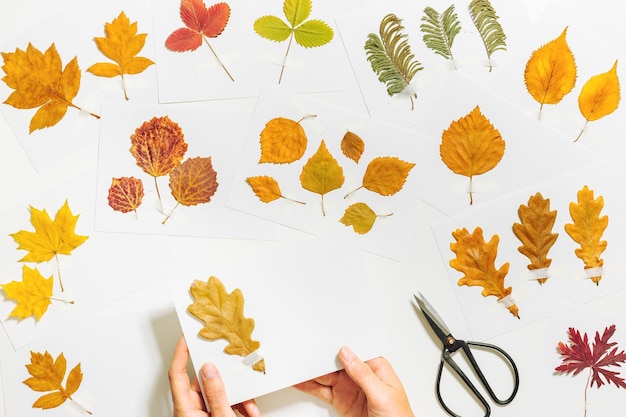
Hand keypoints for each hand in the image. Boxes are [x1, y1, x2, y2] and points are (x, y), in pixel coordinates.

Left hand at [168, 336, 261, 416]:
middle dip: (224, 380)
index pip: (177, 375)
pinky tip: (250, 412)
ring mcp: (204, 415)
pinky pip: (227, 405)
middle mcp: (192, 411)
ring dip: (238, 399)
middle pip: (205, 384)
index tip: (186, 338)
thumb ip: (216, 394)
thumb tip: (210, 370)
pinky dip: (241, 407)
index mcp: (185, 410)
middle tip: (233, 369)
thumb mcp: (221, 416)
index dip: (180, 354)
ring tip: (248, 406)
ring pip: (220, 394)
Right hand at [294, 346, 413, 416]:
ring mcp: (349, 388)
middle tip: (304, 353)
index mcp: (375, 368)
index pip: (352, 351)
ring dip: (312, 371)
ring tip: (298, 365)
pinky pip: (322, 390)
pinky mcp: (341, 401)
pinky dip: (310, 386)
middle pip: (335, 362)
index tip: (322, 341)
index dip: (337, 345)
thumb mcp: (382, 393)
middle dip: (320, 357)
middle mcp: (361, 376)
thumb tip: (347, 353)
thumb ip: (363, 374)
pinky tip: (301, 381)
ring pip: (326, 375)